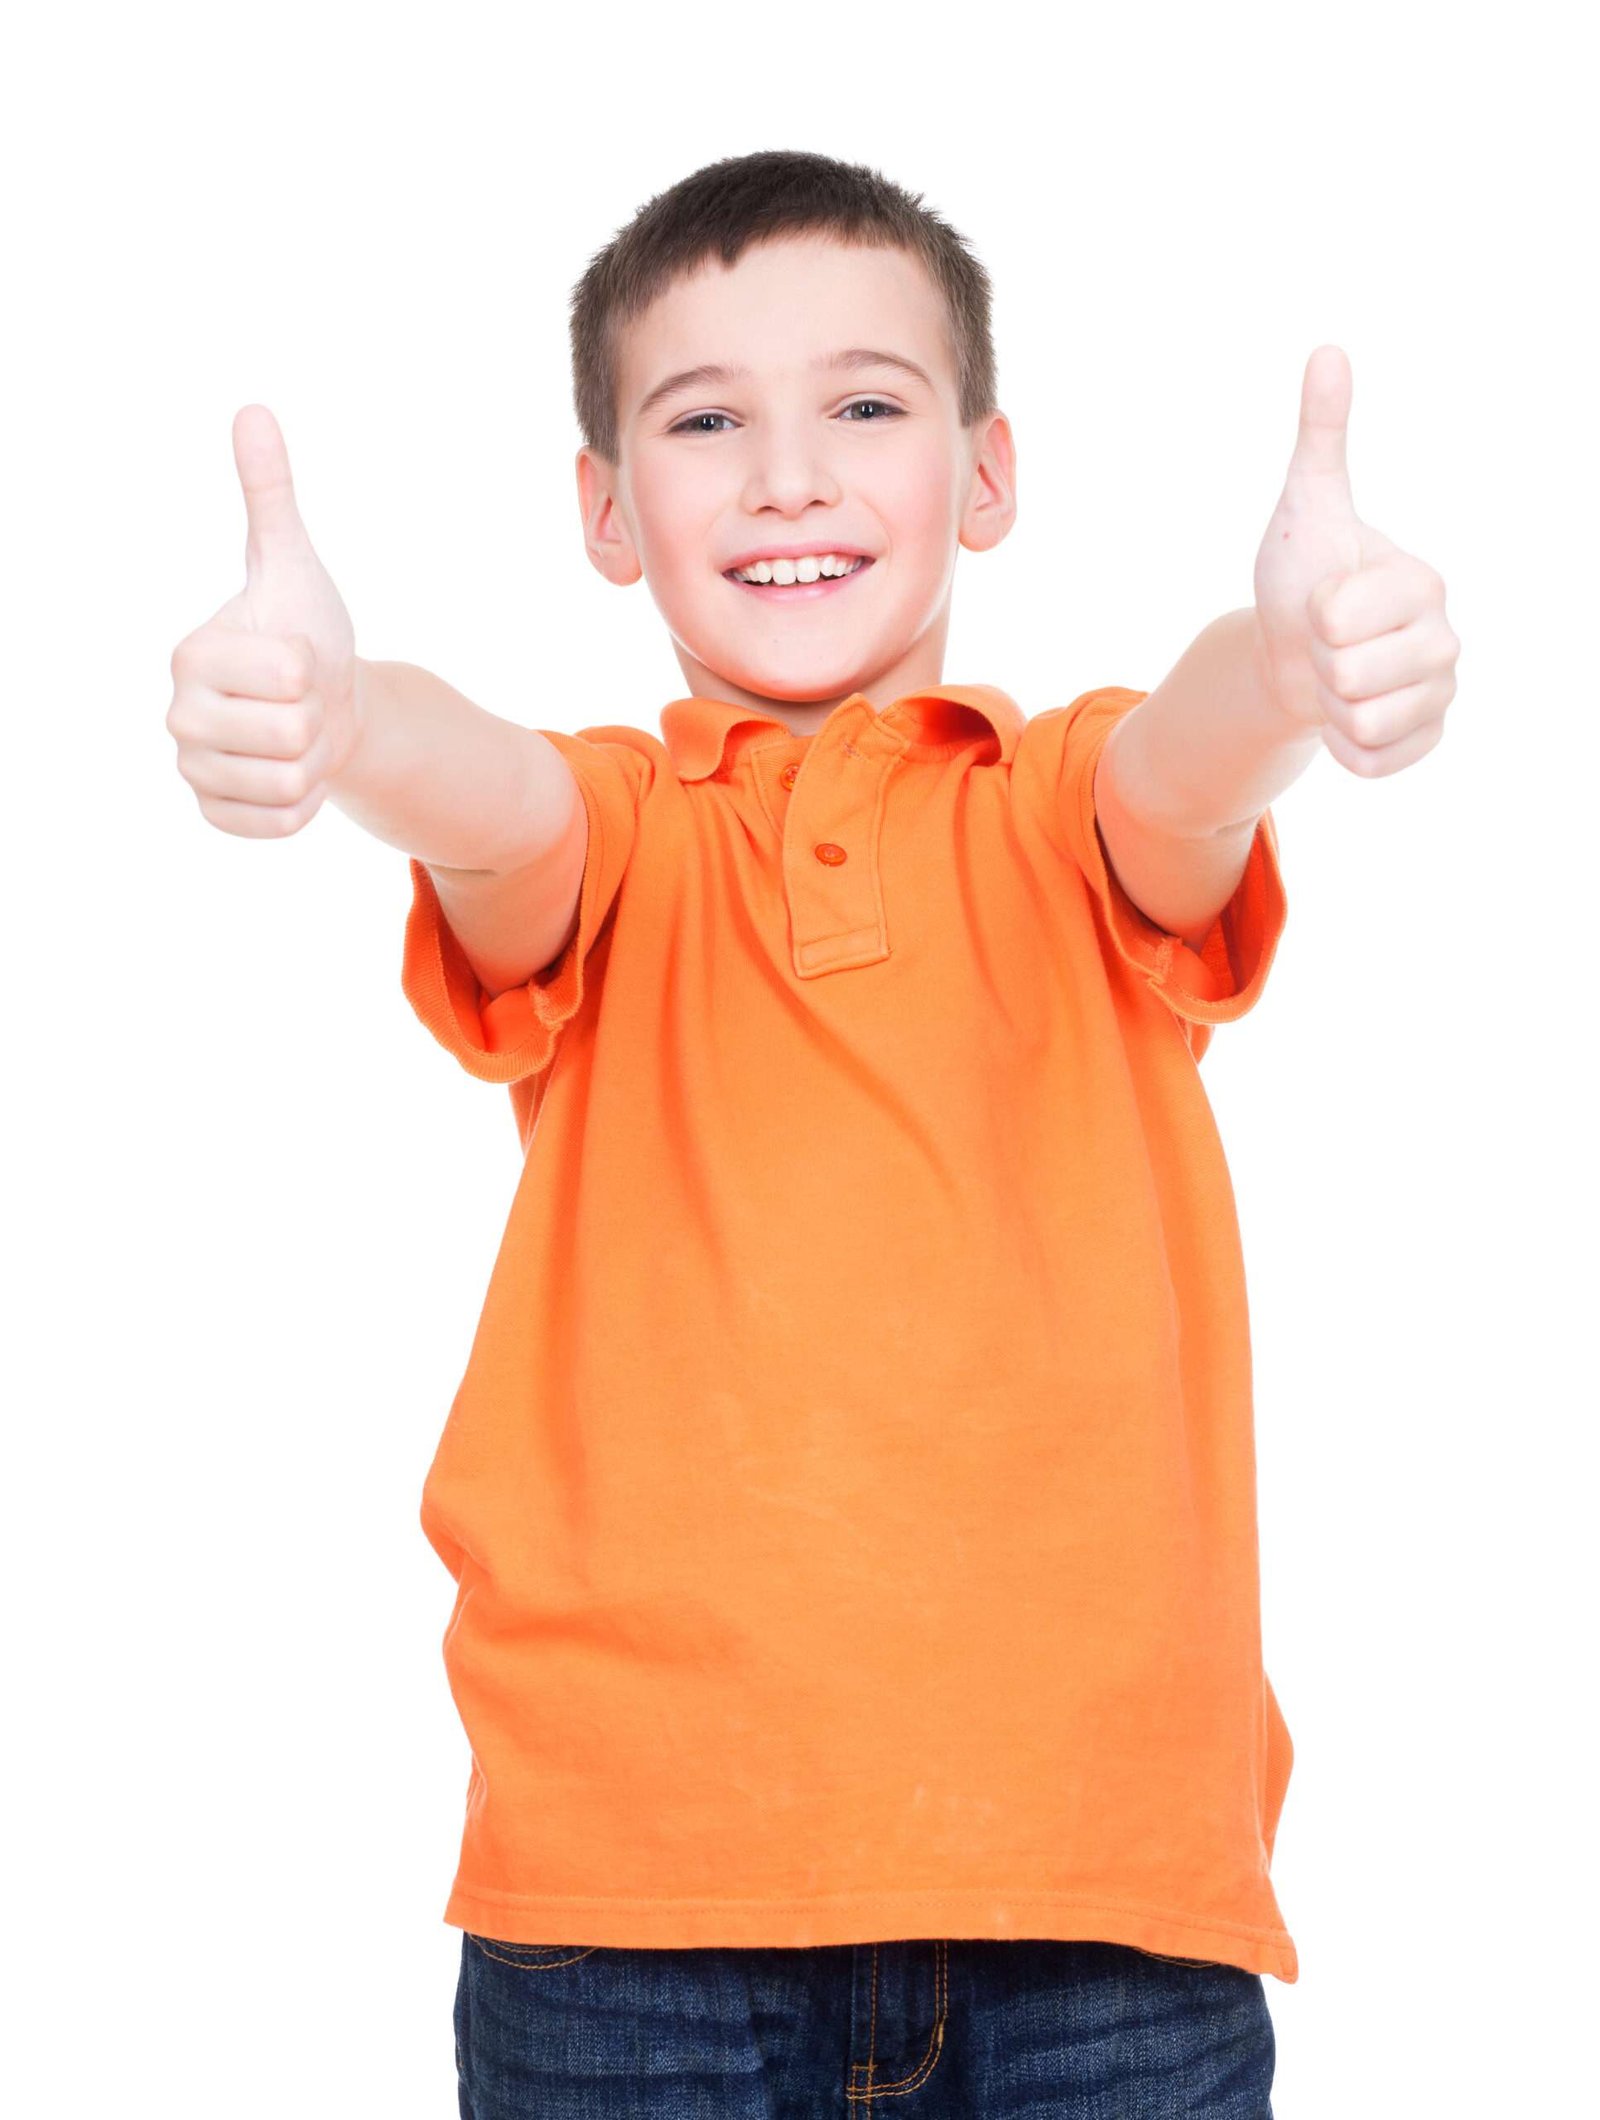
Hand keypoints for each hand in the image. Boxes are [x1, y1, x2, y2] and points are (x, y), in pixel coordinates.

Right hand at [167, 406, 361, 836]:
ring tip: (299, 737)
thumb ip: (269, 496)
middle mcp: (177, 715)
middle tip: (302, 703)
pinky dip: (304, 805)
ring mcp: (193, 770)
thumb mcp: (295, 564)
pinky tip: (292, 774)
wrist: (326, 707)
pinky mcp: (214, 814)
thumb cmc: (308, 633)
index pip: (288, 676)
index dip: (313, 667)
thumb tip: (252, 411)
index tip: (297, 656)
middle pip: (291, 734)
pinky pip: (279, 824)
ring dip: (314, 762)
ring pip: (288, 784)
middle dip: (317, 719)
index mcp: (191, 654)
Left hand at [1252, 346, 1459, 778]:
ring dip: (1329, 709)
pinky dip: (1346, 751)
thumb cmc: (1299, 577)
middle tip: (1326, 645)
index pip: (1340, 620)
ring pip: (1362, 726)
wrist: (1289, 653)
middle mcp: (1446, 639)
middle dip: (1318, 664)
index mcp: (1423, 582)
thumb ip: (1319, 436)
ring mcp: (1440, 694)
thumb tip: (1328, 351)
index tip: (1322, 602)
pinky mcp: (1426, 740)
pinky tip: (1348, 718)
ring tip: (1336, 679)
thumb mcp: (1304, 505)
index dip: (1312, 617)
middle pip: (1350, 678)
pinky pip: (1374, 764)